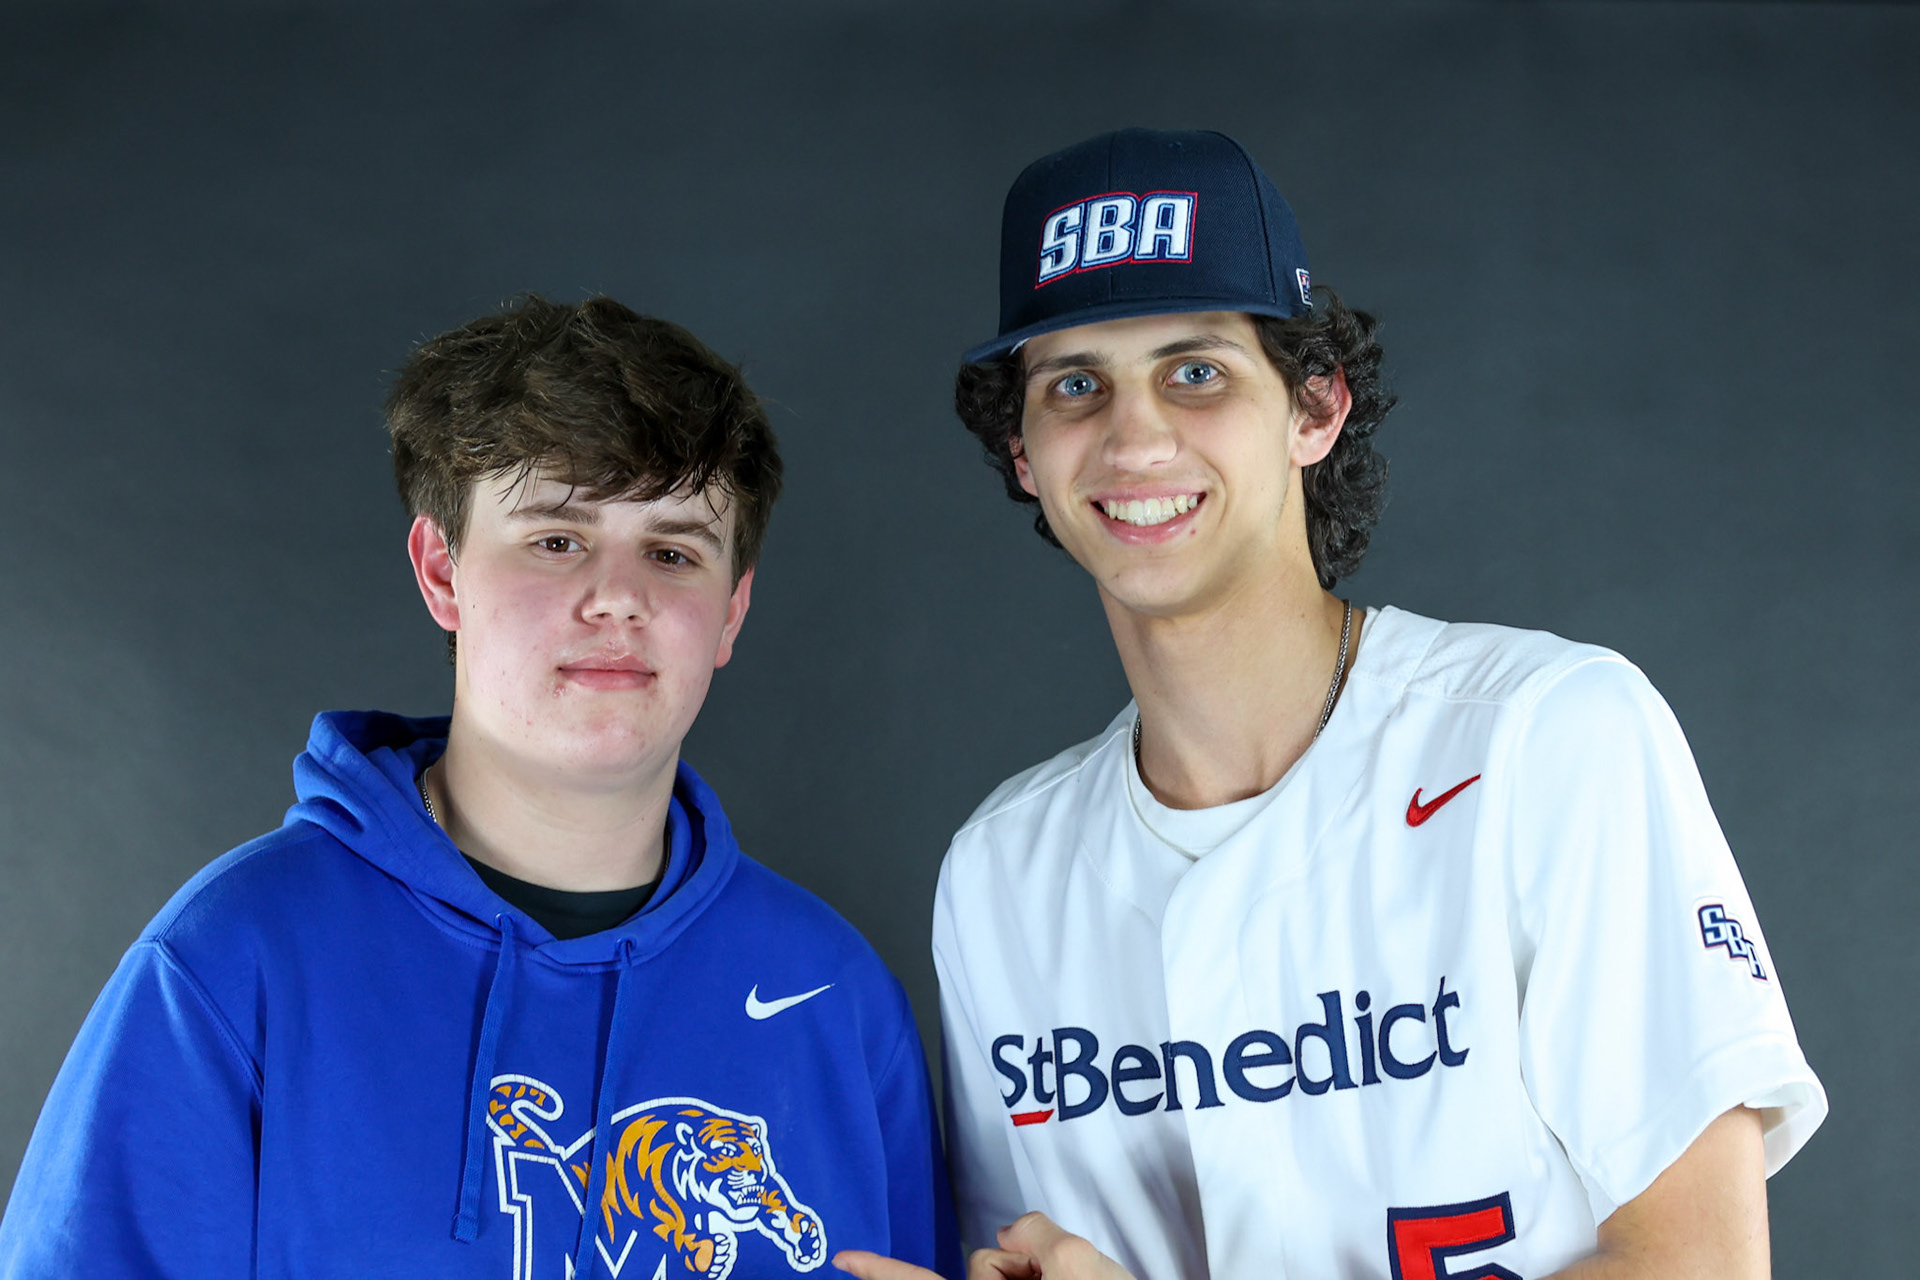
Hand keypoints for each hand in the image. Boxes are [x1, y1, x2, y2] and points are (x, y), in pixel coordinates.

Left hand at [833, 1211, 1134, 1279]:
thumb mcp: (1083, 1265)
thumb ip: (1040, 1235)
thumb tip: (1014, 1234)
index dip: (880, 1272)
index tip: (843, 1259)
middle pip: (984, 1270)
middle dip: (1017, 1265)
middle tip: (1059, 1278)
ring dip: (1039, 1277)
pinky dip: (1031, 1277)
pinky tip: (1045, 1275)